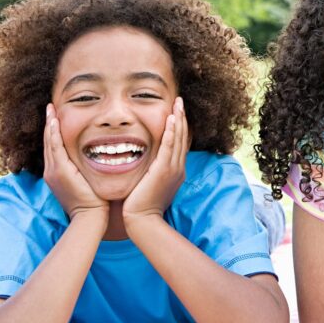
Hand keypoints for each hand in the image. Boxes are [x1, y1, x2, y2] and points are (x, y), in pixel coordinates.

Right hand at [42, 103, 107, 222]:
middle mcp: (52, 171)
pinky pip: (54, 147)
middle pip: (48, 142)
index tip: (57, 117)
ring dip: (50, 124)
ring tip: (51, 108)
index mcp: (58, 174)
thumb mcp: (87, 183)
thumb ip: (87, 171)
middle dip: (50, 124)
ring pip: (49, 142)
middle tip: (51, 107)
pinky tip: (55, 120)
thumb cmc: (95, 203)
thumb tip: (100, 159)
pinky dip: (53, 133)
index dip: (54, 132)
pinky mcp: (60, 171)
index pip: (54, 147)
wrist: (91, 218)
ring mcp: (54, 171)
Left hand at [123, 97, 189, 223]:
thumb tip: (146, 162)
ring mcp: (173, 169)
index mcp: (176, 170)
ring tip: (177, 104)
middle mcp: (178, 167)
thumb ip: (151, 171)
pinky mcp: (164, 170)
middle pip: (182, 137)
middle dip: (182, 117)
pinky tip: (171, 119)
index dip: (180, 126)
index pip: (179, 143)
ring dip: (178, 119)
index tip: (177, 111)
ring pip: (178, 139)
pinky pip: (169, 147)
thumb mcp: (150, 184)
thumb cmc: (141, 206)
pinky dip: (171, 132)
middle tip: (179, 101)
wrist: (142, 221)